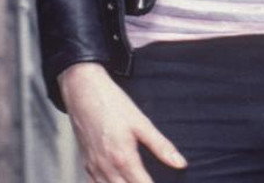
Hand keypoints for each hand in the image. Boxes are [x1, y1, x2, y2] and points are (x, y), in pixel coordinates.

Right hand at [60, 62, 185, 182]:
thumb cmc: (111, 104)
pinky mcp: (86, 163)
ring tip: (136, 181)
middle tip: (149, 181)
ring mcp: (94, 166)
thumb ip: (161, 146)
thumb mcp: (141, 123)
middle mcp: (106, 167)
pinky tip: (116, 181)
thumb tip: (180, 163)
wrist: (83, 91)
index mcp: (123, 158)